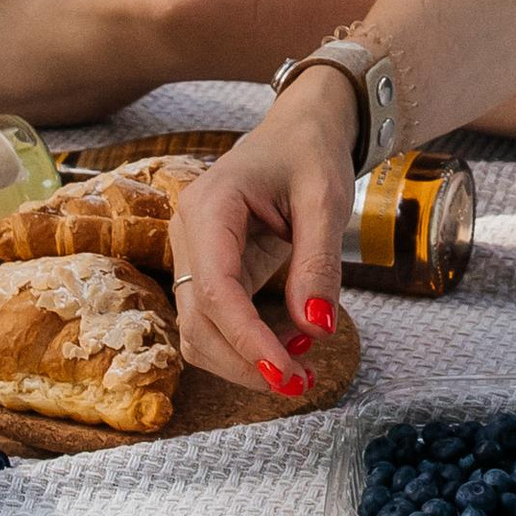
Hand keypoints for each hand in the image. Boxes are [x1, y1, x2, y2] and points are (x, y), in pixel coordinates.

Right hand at [165, 79, 356, 394]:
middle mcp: (188, 234)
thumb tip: (316, 329)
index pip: (217, 291)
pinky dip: (244, 347)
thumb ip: (318, 264)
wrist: (299, 131)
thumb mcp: (326, 199)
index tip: (286, 373)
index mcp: (209, 207)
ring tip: (299, 368)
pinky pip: (215, 322)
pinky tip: (287, 348)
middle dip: (244, 363)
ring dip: (241, 362)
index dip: (247, 341)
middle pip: (198, 322)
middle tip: (301, 384)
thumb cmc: (310, 153)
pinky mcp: (209, 271)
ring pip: (198, 332)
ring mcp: (193, 255)